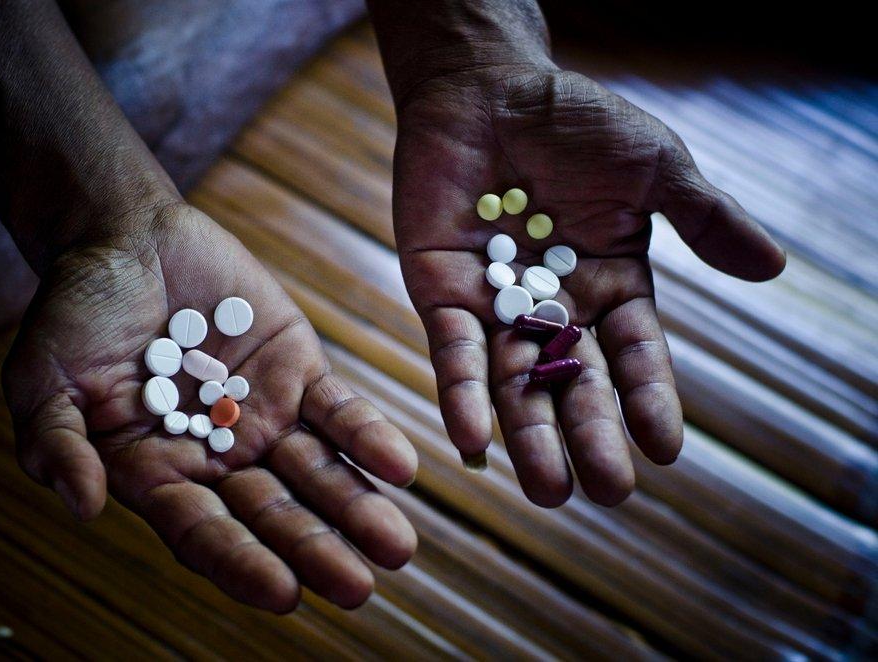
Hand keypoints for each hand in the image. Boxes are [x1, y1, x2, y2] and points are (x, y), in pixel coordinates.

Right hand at [3, 202, 417, 611]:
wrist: (124, 239)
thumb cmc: (76, 314)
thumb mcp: (44, 381)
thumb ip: (59, 445)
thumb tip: (84, 506)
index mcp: (160, 472)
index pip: (204, 531)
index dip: (241, 563)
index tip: (284, 595)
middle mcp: (219, 456)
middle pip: (272, 513)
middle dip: (315, 551)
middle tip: (357, 589)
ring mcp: (263, 415)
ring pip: (316, 471)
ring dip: (356, 508)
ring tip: (395, 546)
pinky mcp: (297, 371)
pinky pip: (338, 411)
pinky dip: (367, 436)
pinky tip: (400, 466)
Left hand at [391, 65, 784, 505]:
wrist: (488, 87)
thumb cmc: (575, 121)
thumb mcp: (652, 167)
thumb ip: (703, 217)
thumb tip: (772, 269)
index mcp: (610, 284)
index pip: (635, 354)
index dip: (650, 399)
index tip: (665, 450)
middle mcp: (553, 307)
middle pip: (575, 383)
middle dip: (591, 436)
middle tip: (608, 492)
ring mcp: (495, 306)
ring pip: (514, 384)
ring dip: (528, 436)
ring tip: (547, 491)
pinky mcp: (441, 294)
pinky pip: (453, 353)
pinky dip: (461, 395)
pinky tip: (471, 440)